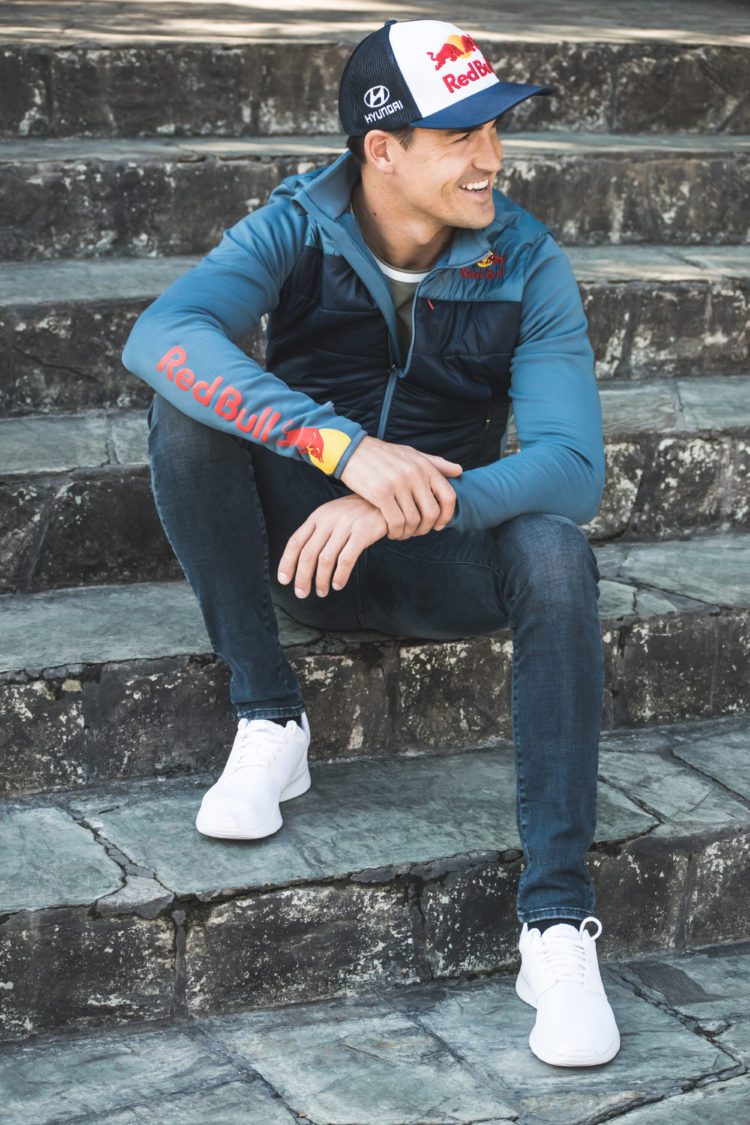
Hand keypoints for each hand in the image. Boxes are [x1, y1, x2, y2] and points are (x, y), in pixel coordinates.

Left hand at [277, 494, 387, 598]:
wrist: (383, 501)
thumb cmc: (356, 513)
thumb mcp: (332, 516)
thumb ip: (318, 533)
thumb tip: (302, 561)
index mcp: (317, 516)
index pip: (295, 541)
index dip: (287, 562)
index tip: (284, 579)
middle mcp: (328, 520)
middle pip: (308, 553)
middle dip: (302, 577)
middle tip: (301, 593)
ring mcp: (345, 525)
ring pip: (326, 559)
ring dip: (321, 580)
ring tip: (321, 591)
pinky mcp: (362, 532)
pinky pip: (346, 559)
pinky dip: (340, 575)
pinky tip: (338, 584)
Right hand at [340, 435, 461, 539]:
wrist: (351, 450)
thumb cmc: (383, 455)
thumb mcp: (411, 454)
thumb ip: (435, 463)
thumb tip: (459, 471)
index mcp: (425, 466)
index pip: (448, 496)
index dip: (446, 515)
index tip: (438, 525)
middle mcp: (414, 474)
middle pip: (432, 512)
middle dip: (425, 528)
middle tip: (416, 532)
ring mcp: (398, 484)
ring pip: (413, 520)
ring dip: (409, 532)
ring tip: (402, 533)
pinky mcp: (381, 493)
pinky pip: (396, 521)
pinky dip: (396, 532)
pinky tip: (391, 532)